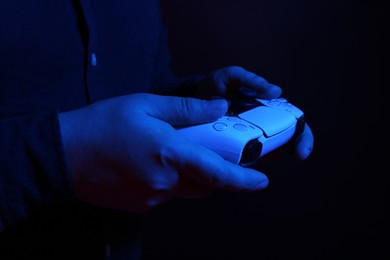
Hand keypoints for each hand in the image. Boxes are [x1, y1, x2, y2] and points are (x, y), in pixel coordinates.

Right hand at [59, 93, 268, 212]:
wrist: (63, 154)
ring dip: (191, 175)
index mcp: (169, 154)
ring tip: (173, 152)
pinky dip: (170, 180)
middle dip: (215, 172)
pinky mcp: (141, 205)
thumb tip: (220, 109)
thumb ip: (188, 109)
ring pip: (186, 190)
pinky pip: (167, 194)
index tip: (262, 181)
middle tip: (213, 154)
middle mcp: (164, 182)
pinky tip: (151, 163)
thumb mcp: (146, 104)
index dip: (244, 180)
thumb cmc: (103, 124)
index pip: (217, 173)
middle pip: (206, 185)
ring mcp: (152, 198)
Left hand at [194, 65, 313, 160]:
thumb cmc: (218, 85)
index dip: (303, 136)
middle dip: (296, 147)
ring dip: (273, 154)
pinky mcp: (236, 144)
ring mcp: (251, 135)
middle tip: (298, 155)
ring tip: (269, 157)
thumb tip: (275, 91)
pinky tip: (246, 162)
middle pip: (289, 139)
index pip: (295, 122)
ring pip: (269, 150)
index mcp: (268, 106)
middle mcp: (264, 122)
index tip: (301, 150)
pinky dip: (250, 159)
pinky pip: (248, 155)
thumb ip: (251, 81)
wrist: (194, 98)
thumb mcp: (233, 77)